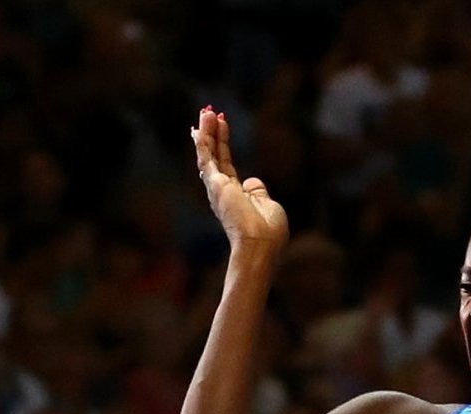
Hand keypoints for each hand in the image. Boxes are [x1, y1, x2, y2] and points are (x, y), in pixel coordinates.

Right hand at [191, 107, 286, 255]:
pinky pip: (207, 158)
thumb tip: (252, 183)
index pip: (225, 164)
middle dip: (211, 133)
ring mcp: (217, 189)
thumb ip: (258, 192)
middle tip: (208, 112)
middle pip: (214, 156)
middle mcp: (221, 192)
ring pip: (208, 154)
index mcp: (234, 196)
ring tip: (205, 111)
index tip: (222, 124)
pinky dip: (204, 140)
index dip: (223, 144)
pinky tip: (201, 125)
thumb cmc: (269, 232)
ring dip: (206, 132)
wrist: (260, 245)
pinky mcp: (215, 185)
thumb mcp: (268, 205)